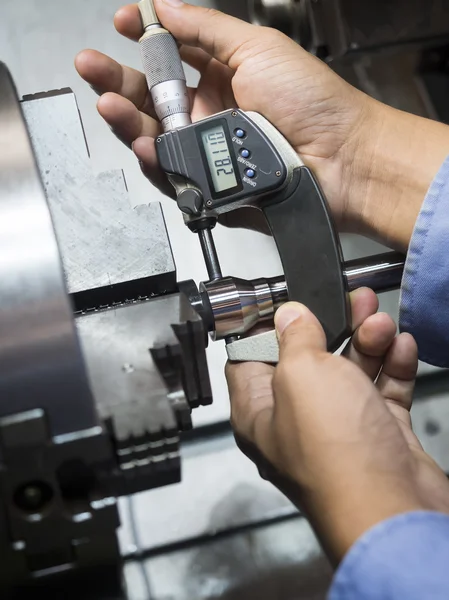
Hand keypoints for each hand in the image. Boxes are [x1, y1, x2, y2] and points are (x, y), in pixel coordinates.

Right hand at [75, 1, 448, 249]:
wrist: (341, 160)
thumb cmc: (313, 101)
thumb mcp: (259, 47)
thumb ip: (209, 28)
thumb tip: (165, 5)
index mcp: (224, 75)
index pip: (173, 55)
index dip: (145, 39)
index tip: (124, 24)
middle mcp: (211, 112)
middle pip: (154, 96)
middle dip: (118, 79)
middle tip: (91, 65)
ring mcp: (208, 148)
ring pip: (155, 134)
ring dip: (127, 117)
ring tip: (109, 102)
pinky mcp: (210, 183)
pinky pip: (173, 171)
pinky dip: (154, 157)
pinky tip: (143, 139)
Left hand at [227, 287, 448, 563]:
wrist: (393, 509)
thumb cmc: (335, 454)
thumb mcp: (302, 374)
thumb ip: (294, 339)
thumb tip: (289, 316)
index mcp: (260, 413)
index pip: (250, 360)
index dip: (265, 328)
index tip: (286, 302)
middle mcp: (296, 423)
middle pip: (307, 362)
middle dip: (330, 326)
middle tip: (350, 300)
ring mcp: (338, 430)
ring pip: (349, 372)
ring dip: (367, 341)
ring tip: (381, 321)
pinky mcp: (377, 437)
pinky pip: (383, 391)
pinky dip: (392, 366)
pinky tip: (401, 346)